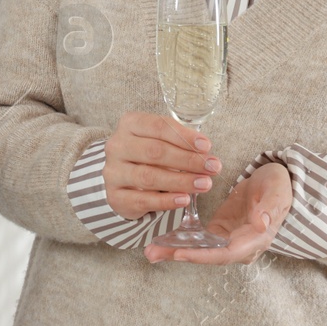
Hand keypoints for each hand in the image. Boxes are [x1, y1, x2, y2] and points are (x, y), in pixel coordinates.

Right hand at [101, 111, 220, 218]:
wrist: (121, 180)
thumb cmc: (147, 156)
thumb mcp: (159, 141)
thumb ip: (179, 143)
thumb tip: (205, 153)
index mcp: (129, 124)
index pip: (158, 126)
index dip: (184, 136)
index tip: (206, 146)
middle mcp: (117, 146)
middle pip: (154, 151)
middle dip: (188, 160)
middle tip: (212, 167)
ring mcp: (114, 172)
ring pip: (149, 177)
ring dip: (181, 181)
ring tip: (204, 184)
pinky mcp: (116, 196)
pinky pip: (143, 199)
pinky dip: (166, 201)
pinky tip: (185, 199)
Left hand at [144, 161, 291, 263]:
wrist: (276, 182)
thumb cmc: (278, 186)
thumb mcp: (277, 192)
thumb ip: (269, 208)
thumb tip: (261, 224)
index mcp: (255, 239)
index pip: (226, 253)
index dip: (202, 255)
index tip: (179, 253)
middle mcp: (240, 245)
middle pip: (208, 256)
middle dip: (180, 255)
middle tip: (152, 253)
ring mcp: (228, 239)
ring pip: (200, 250)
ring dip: (175, 250)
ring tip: (150, 250)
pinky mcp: (219, 231)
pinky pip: (198, 240)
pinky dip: (180, 240)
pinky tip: (161, 239)